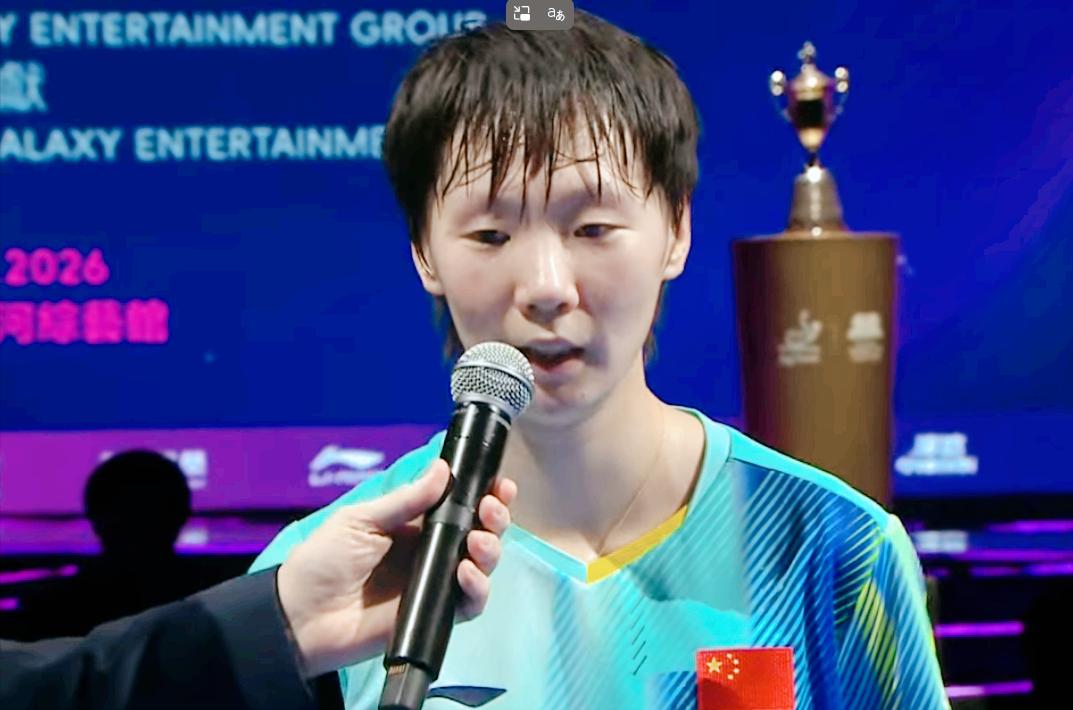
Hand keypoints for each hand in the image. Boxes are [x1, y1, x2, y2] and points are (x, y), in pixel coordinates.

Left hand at [276, 460, 515, 677]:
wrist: (302, 616)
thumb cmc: (325, 560)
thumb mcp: (362, 521)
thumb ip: (406, 500)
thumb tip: (444, 468)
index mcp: (416, 525)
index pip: (461, 507)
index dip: (485, 495)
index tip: (500, 485)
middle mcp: (432, 552)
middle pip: (480, 533)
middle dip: (496, 518)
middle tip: (491, 510)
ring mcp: (436, 584)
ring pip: (482, 566)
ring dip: (491, 550)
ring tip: (478, 542)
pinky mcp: (435, 615)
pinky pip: (469, 603)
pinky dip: (477, 588)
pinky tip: (465, 573)